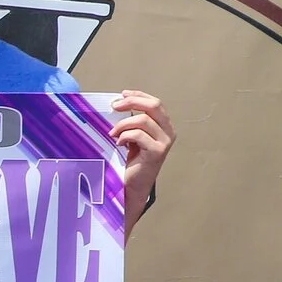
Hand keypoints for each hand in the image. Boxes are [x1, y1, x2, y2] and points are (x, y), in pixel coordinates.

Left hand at [110, 89, 172, 228]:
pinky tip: (119, 144)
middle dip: (132, 102)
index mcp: (163, 126)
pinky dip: (125, 136)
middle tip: (114, 106)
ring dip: (123, 124)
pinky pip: (138, 135)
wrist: (132, 186)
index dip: (138, 95)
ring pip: (143, 120)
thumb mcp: (131, 138)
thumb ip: (131, 124)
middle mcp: (168, 131)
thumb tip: (117, 105)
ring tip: (112, 134)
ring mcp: (165, 142)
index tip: (121, 94)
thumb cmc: (130, 162)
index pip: (154, 103)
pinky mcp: (157, 152)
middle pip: (154, 106)